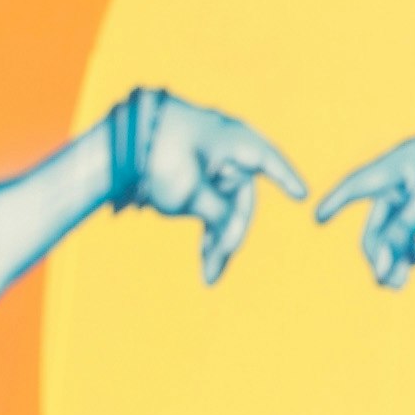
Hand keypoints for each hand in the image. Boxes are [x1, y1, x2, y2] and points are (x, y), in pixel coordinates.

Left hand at [115, 93, 305, 283]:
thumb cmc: (154, 158)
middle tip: (218, 265)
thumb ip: (218, 212)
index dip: (285, 177)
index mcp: (232, 140)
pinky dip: (207, 229)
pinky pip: (209, 206)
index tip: (302, 195)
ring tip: (209, 274)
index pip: (267, 160)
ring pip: (225, 207)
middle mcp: (225, 150)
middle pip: (242, 197)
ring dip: (217, 239)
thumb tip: (227, 227)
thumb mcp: (189, 192)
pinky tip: (205, 257)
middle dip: (232, 234)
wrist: (112, 146)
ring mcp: (209, 163)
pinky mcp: (192, 176)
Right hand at [317, 97, 414, 288]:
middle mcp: (392, 177)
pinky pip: (407, 220)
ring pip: (392, 226)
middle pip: (376, 224)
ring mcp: (408, 184)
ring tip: (403, 280)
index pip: (352, 188)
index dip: (334, 204)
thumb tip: (379, 268)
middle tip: (391, 285)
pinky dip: (409, 240)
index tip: (318, 218)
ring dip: (395, 253)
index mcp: (386, 170)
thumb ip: (401, 233)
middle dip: (381, 255)